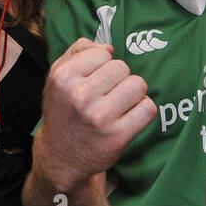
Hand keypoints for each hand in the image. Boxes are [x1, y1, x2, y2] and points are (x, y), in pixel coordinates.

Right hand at [36, 38, 155, 190]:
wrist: (60, 157)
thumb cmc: (64, 110)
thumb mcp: (58, 76)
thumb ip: (78, 51)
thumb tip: (108, 48)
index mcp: (63, 77)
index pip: (104, 54)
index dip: (102, 66)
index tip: (93, 81)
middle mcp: (80, 95)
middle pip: (123, 67)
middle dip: (118, 80)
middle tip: (106, 96)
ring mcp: (100, 117)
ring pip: (139, 84)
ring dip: (133, 94)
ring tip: (118, 106)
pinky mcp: (118, 136)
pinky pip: (148, 108)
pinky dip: (142, 111)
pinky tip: (128, 118)